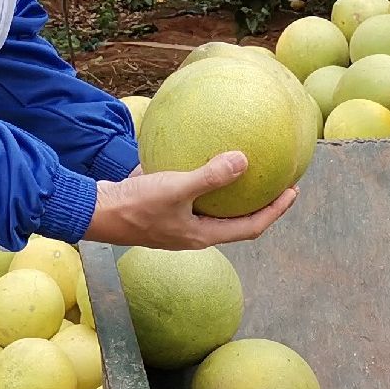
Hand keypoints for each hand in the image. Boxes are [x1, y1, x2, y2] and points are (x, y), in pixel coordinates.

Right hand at [82, 151, 296, 249]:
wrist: (96, 212)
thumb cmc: (136, 205)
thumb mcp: (176, 188)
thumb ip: (210, 176)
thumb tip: (244, 160)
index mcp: (203, 235)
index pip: (251, 227)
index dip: (275, 211)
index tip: (293, 191)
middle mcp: (193, 232)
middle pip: (236, 220)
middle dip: (259, 202)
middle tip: (277, 180)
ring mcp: (177, 222)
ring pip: (213, 208)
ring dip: (231, 192)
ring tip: (244, 166)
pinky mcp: (162, 208)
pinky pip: (192, 193)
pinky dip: (203, 178)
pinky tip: (202, 154)